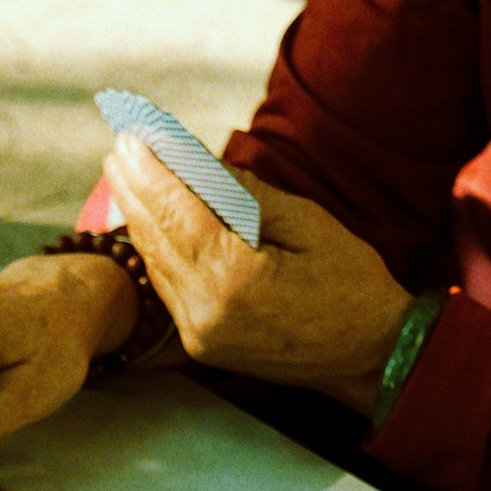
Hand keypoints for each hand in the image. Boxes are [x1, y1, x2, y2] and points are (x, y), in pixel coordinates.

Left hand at [104, 141, 412, 412]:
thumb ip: (247, 194)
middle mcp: (206, 310)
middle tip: (119, 147)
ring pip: (155, 263)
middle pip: (156, 236)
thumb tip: (197, 162)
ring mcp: (199, 333)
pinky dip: (155, 249)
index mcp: (235, 277)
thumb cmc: (351, 282)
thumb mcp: (308, 223)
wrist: (371, 355)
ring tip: (123, 174)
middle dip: (134, 187)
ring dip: (137, 216)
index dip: (151, 170)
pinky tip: (145, 219)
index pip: (178, 211)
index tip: (130, 135)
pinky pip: (167, 287)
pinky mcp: (200, 344)